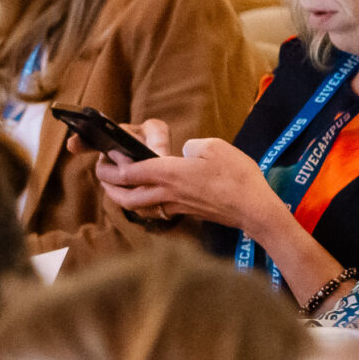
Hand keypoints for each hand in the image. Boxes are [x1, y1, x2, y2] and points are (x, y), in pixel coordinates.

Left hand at [97, 123, 280, 232]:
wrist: (255, 210)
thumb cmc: (237, 177)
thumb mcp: (215, 147)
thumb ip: (191, 146)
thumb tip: (182, 153)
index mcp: (168, 173)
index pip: (128, 172)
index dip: (111, 165)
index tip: (105, 154)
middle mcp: (166, 193)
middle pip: (124, 196)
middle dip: (108, 186)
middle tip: (103, 174)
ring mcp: (175, 206)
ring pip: (137, 206)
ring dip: (121, 198)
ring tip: (117, 186)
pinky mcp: (186, 213)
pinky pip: (155, 210)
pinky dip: (143, 204)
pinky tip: (147, 196)